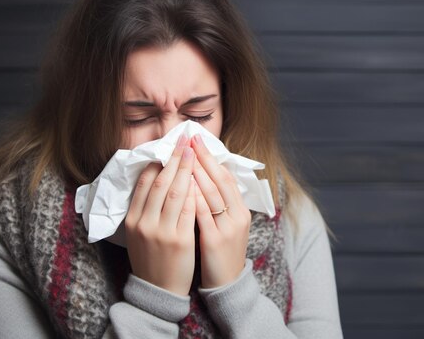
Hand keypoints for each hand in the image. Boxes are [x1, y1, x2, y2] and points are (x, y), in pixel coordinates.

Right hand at [124, 135, 196, 295]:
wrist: (158, 290)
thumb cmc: (150, 257)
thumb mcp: (138, 233)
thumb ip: (144, 208)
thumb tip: (154, 178)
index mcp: (133, 219)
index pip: (145, 183)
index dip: (157, 162)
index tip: (167, 147)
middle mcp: (145, 223)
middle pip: (161, 183)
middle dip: (174, 159)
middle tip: (184, 142)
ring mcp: (162, 232)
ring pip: (176, 193)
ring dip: (186, 170)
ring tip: (194, 154)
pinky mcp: (180, 241)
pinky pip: (189, 210)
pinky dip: (195, 193)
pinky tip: (201, 179)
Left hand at [190, 134, 251, 288]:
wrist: (226, 283)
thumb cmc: (221, 252)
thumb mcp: (227, 224)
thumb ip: (218, 203)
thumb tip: (201, 176)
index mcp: (241, 210)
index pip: (226, 177)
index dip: (211, 157)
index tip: (197, 140)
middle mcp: (238, 216)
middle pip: (220, 181)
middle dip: (203, 158)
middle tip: (189, 140)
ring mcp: (228, 228)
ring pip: (212, 195)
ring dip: (197, 173)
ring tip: (185, 156)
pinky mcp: (215, 241)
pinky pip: (202, 215)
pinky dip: (192, 198)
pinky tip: (182, 186)